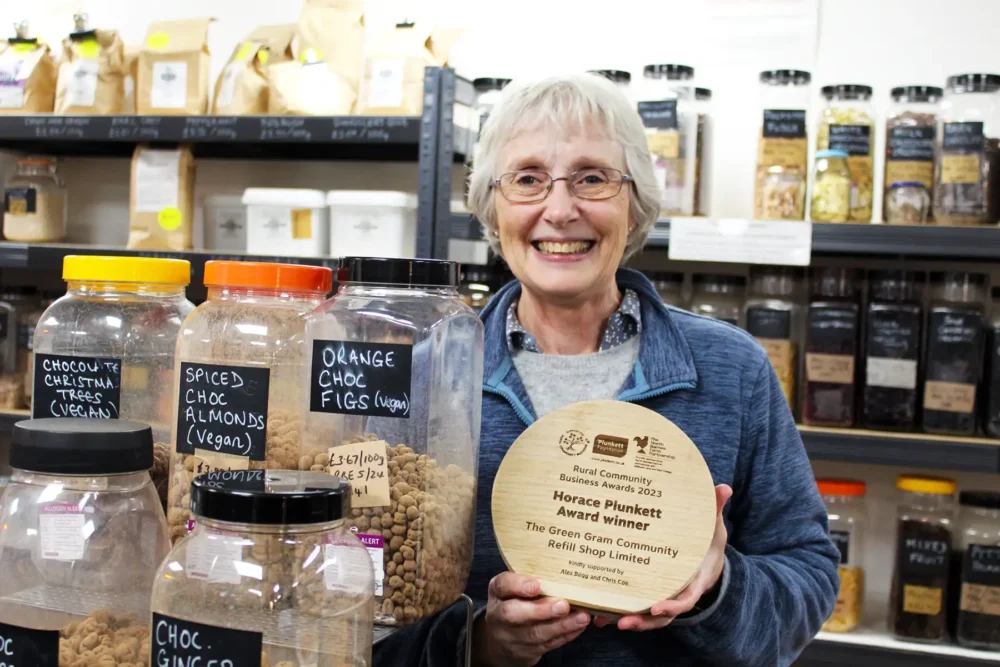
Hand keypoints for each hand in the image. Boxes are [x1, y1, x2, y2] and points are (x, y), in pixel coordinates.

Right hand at [473, 572, 590, 666]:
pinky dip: (565, 635)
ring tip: (581, 617)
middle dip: (540, 610)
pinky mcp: (526, 651)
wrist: (502, 638)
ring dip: (561, 626)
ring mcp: (511, 636)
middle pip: (513, 614)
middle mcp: (499, 615)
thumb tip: (563, 567)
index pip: (502, 585)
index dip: (518, 585)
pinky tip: (578, 626)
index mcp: (498, 592)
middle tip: (563, 604)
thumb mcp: (515, 586)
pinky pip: (547, 644)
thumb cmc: (515, 601)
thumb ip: (532, 577)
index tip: (536, 585)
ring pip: (535, 633)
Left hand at [595, 484, 732, 631]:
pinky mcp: (651, 595)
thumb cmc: (708, 544)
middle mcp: (678, 595)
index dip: (671, 606)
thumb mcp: (714, 527)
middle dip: (643, 622)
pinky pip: (636, 608)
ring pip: (647, 618)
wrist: (707, 560)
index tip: (656, 608)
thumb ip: (716, 509)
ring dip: (628, 620)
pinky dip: (620, 613)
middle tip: (622, 622)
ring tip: (604, 621)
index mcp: (694, 582)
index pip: (685, 600)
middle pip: (661, 616)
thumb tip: (724, 488)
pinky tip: (599, 616)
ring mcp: (664, 598)